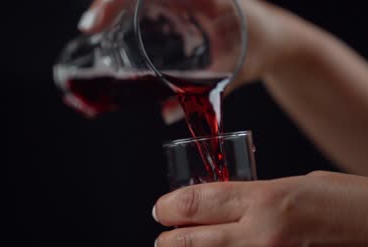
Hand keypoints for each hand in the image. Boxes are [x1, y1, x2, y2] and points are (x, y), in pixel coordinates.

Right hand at [77, 0, 296, 88]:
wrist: (278, 37)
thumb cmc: (262, 48)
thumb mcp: (234, 72)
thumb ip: (202, 95)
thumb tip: (166, 115)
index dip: (115, 2)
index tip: (95, 24)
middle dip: (108, 2)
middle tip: (90, 28)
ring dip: (114, 4)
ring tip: (96, 27)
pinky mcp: (182, 1)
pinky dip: (126, 7)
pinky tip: (113, 23)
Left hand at [152, 172, 367, 246]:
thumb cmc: (354, 203)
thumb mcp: (298, 186)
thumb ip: (257, 198)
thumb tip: (227, 208)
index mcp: (267, 199)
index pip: (198, 202)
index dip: (171, 206)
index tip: (162, 209)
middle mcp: (263, 237)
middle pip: (192, 245)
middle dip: (169, 243)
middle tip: (162, 239)